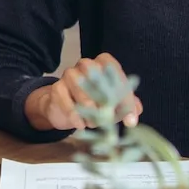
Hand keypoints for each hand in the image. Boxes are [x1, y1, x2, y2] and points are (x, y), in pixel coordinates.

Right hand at [24, 53, 143, 131]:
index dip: (124, 94)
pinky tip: (80, 125)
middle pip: (95, 74)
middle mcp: (86, 65)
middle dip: (105, 99)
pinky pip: (64, 98)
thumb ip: (127, 107)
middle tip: (110, 118)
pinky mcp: (56, 87)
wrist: (65, 109)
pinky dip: (73, 113)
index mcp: (103, 64)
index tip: (130, 118)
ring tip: (95, 123)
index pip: (115, 72)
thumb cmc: (95, 103)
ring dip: (89, 108)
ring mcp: (69, 74)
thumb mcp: (115, 105)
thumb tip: (132, 119)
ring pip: (79, 86)